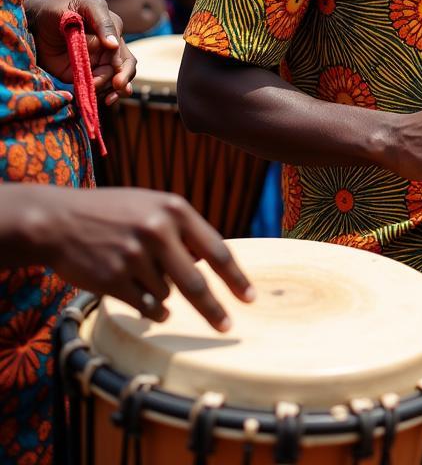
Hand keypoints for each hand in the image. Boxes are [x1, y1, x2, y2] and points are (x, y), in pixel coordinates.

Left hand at [28, 0, 135, 105]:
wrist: (36, 24)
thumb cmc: (58, 9)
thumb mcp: (80, 6)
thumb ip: (100, 21)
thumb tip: (113, 45)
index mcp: (111, 28)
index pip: (120, 46)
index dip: (118, 60)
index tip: (112, 69)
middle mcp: (109, 46)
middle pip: (126, 64)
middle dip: (124, 77)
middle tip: (118, 85)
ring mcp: (99, 61)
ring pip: (117, 78)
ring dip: (112, 89)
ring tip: (101, 95)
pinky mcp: (87, 74)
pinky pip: (101, 87)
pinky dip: (104, 95)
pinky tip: (102, 100)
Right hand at [34, 187, 254, 330]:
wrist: (58, 221)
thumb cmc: (113, 213)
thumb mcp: (153, 207)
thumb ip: (182, 231)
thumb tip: (211, 263)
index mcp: (175, 210)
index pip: (216, 250)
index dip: (235, 277)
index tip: (250, 297)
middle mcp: (157, 231)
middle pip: (196, 283)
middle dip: (214, 310)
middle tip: (228, 327)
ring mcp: (134, 256)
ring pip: (166, 293)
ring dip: (162, 293)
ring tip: (140, 272)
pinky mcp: (113, 279)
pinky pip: (146, 306)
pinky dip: (151, 309)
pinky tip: (142, 298)